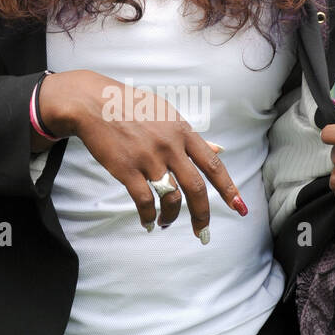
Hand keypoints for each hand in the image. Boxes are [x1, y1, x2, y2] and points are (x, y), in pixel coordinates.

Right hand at [39, 70, 247, 237]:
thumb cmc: (132, 107)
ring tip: (166, 222)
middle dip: (202, 215)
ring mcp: (149, 158)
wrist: (94, 102)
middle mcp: (170, 146)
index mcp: (183, 132)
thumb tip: (220, 149)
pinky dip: (148, 216)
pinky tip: (148, 222)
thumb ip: (192, 136)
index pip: (214, 165)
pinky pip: (145, 201)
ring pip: (171, 198)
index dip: (229, 189)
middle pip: (196, 188)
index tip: (239, 207)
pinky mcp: (127, 169)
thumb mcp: (168, 115)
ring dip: (171, 217)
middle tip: (202, 232)